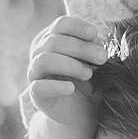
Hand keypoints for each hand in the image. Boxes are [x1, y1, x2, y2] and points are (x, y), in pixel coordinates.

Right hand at [22, 15, 106, 133]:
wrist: (82, 114)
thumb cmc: (88, 83)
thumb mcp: (95, 63)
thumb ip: (94, 49)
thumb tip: (96, 39)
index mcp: (53, 39)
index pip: (60, 24)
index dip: (77, 26)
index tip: (95, 34)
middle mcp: (40, 53)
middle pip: (54, 41)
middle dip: (81, 48)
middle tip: (102, 58)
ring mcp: (35, 73)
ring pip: (44, 60)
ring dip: (69, 64)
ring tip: (89, 74)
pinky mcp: (35, 94)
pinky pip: (39, 87)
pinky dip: (56, 86)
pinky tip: (71, 88)